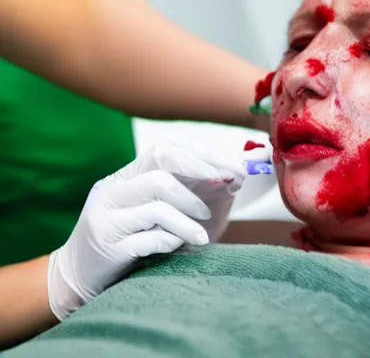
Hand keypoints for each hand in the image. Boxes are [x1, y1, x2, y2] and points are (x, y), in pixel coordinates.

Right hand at [47, 142, 244, 319]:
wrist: (78, 273)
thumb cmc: (131, 237)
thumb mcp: (154, 207)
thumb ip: (188, 189)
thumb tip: (236, 174)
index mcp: (125, 176)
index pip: (163, 150)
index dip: (199, 157)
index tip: (229, 169)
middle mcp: (113, 191)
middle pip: (160, 170)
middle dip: (198, 177)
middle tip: (223, 190)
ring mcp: (107, 217)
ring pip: (158, 206)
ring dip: (188, 219)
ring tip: (203, 234)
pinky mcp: (108, 246)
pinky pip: (149, 239)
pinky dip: (172, 241)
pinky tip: (180, 246)